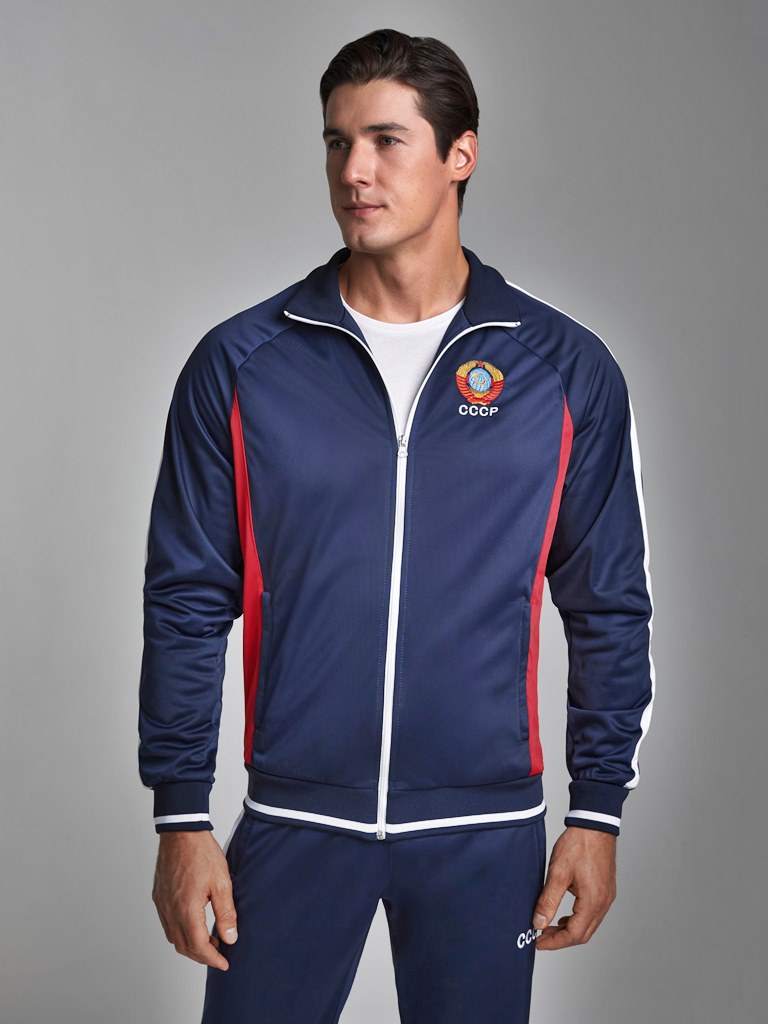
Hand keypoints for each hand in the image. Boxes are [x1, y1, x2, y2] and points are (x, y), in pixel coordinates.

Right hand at [152, 830, 237, 970]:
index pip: (199, 946)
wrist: (181, 833)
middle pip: (184, 946)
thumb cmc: (202, 853)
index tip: (224, 963)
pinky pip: (167, 924)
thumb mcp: (222, 883)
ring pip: (173, 937)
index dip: (213, 958)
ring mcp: (162, 904)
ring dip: (190, 945)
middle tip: (219, 955)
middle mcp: (170, 910)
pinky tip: (193, 925)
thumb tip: (230, 938)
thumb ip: (226, 913)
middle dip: (202, 956)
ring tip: (210, 941)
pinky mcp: (158, 897)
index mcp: (187, 909)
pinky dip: (180, 932)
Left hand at [533, 826, 615, 950]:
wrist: (594, 826)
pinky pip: (593, 914)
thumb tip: (538, 923)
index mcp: (592, 901)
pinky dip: (578, 919)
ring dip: (570, 930)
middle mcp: (603, 903)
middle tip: (541, 937)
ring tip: (549, 926)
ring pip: (589, 925)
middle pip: (583, 934)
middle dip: (561, 939)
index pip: (574, 934)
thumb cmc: (578, 845)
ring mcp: (607, 897)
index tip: (538, 942)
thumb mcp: (558, 873)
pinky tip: (565, 915)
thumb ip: (548, 900)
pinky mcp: (606, 890)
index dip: (555, 942)